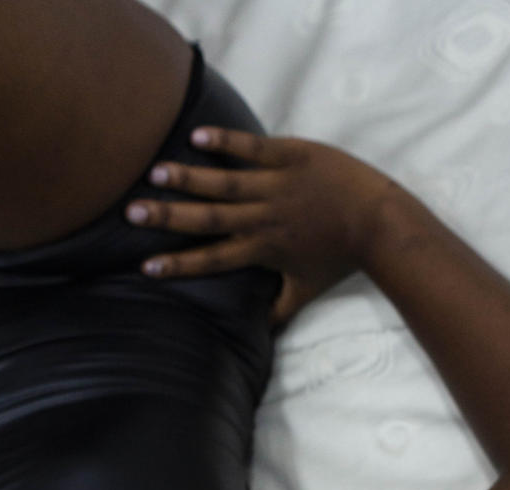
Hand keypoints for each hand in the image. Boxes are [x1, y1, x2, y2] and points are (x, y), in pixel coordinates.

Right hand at [125, 128, 397, 326]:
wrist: (378, 222)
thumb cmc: (341, 257)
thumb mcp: (307, 290)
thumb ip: (279, 310)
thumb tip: (260, 334)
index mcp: (262, 249)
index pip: (213, 259)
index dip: (178, 264)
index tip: (145, 268)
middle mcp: (263, 218)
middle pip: (208, 218)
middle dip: (168, 217)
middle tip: (131, 211)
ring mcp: (276, 185)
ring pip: (225, 181)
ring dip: (188, 177)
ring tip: (154, 171)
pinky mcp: (292, 156)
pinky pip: (253, 148)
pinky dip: (225, 141)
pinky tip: (196, 136)